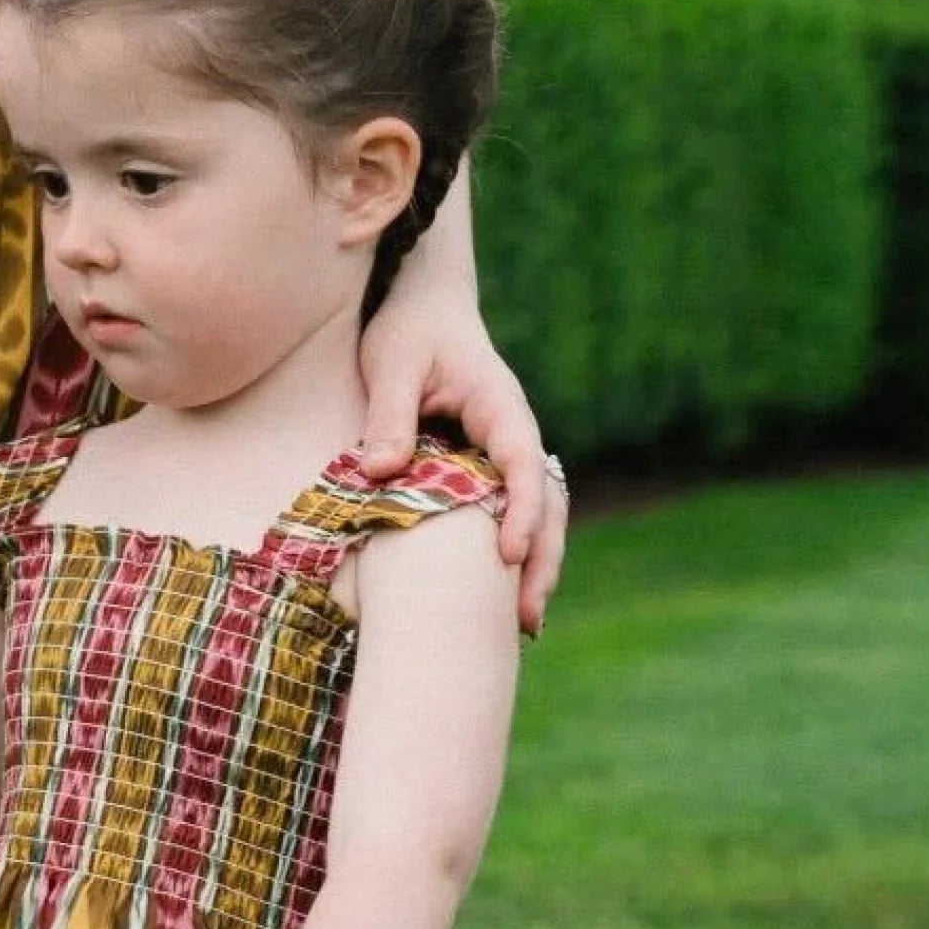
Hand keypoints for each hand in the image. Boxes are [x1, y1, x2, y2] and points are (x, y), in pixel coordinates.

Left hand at [355, 272, 564, 638]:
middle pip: (548, 503)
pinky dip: (513, 552)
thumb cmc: (408, 328)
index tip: (508, 555)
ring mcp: (506, 453)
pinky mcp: (487, 467)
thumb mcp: (391, 362)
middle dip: (542, 559)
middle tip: (527, 617)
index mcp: (500, 408)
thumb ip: (389, 414)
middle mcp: (514, 435)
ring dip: (536, 565)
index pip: (522, 466)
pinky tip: (499, 598)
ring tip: (524, 625)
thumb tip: (380, 472)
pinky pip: (509, 513)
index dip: (522, 512)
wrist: (424, 303)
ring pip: (539, 515)